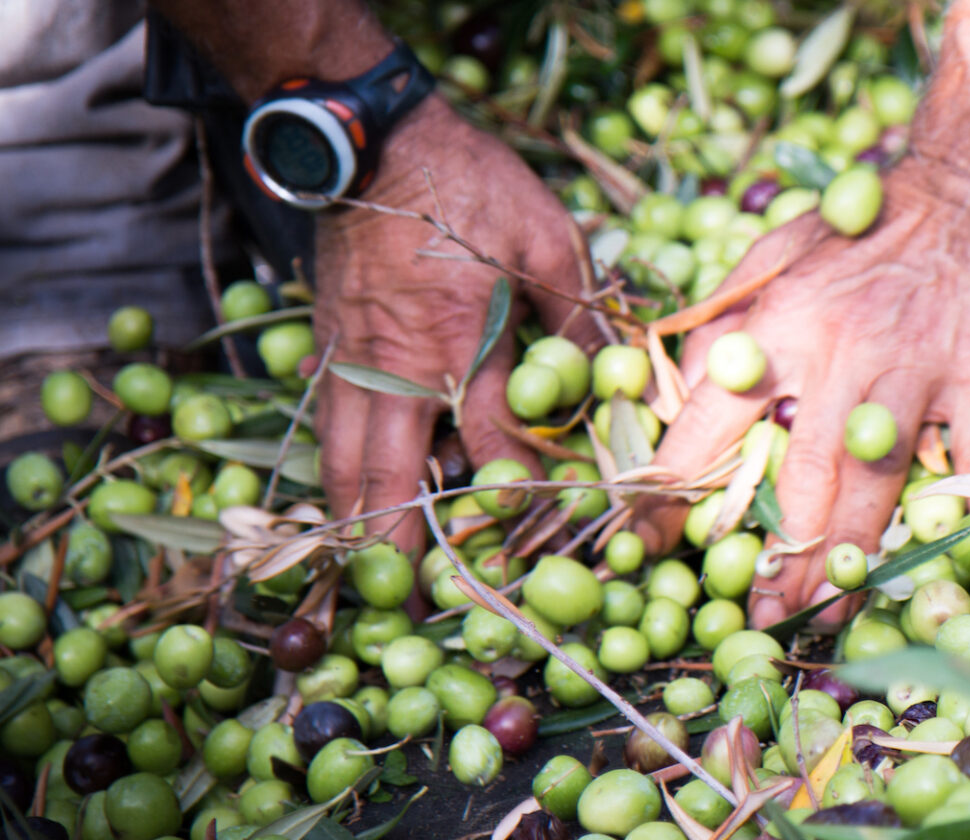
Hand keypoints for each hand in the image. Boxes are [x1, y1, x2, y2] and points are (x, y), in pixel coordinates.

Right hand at [313, 97, 594, 551]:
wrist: (374, 142)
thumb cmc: (472, 184)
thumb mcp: (550, 238)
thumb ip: (579, 316)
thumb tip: (613, 382)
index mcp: (464, 344)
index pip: (492, 448)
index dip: (514, 503)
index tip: (530, 553)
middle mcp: (401, 369)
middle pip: (391, 481)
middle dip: (399, 552)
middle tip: (413, 612)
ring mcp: (356, 363)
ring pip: (344, 465)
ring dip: (357, 529)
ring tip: (369, 584)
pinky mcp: (331, 351)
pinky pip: (328, 433)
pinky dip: (335, 479)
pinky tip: (346, 510)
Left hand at [635, 157, 969, 627]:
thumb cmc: (863, 222)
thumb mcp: (771, 255)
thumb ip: (722, 322)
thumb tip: (675, 391)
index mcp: (775, 328)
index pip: (703, 428)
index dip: (669, 495)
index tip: (651, 541)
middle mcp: (838, 356)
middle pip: (798, 481)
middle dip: (778, 561)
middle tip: (765, 616)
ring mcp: (914, 370)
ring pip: (877, 484)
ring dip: (853, 557)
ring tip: (832, 613)